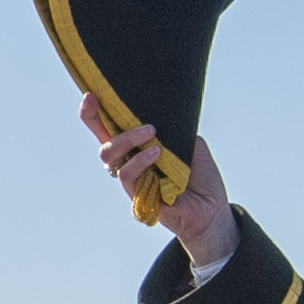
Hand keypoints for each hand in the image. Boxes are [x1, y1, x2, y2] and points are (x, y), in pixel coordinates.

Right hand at [80, 97, 233, 265]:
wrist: (212, 209)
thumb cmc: (201, 176)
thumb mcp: (189, 142)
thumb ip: (172, 128)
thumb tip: (155, 115)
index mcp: (138, 148)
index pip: (110, 129)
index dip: (94, 113)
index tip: (90, 95)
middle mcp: (129, 163)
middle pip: (103, 141)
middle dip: (97, 119)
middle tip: (118, 108)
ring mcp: (132, 181)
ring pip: (109, 156)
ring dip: (127, 139)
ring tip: (151, 133)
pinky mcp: (136, 197)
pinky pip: (126, 176)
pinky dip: (139, 161)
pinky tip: (157, 153)